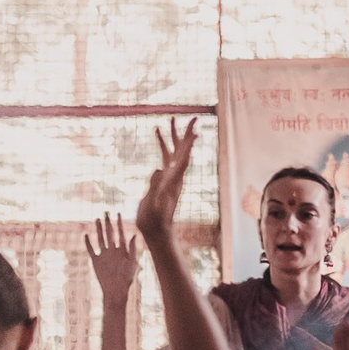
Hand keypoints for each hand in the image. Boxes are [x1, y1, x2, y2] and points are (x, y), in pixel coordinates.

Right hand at [83, 213, 139, 301]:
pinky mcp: (96, 261)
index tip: (118, 213)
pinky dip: (88, 243)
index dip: (119, 223)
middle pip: (109, 233)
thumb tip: (134, 234)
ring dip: (98, 229)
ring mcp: (104, 255)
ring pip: (100, 239)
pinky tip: (86, 235)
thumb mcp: (132, 262)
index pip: (120, 233)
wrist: (116, 290)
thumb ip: (132, 248)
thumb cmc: (127, 279)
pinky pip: (91, 250)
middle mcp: (113, 251)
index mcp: (122, 250)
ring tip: (97, 219)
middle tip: (106, 212)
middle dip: (108, 223)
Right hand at [135, 119, 198, 249]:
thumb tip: (158, 169)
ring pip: (174, 151)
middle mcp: (175, 176)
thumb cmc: (154, 221)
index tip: (195, 132)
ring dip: (174, 135)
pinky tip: (156, 134)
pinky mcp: (163, 179)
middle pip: (183, 151)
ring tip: (171, 119)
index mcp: (174, 181)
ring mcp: (170, 177)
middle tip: (193, 118)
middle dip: (187, 134)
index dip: (189, 146)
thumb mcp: (153, 206)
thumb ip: (155, 188)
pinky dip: (161, 144)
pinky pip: (164, 156)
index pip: (184, 160)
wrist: (156, 231)